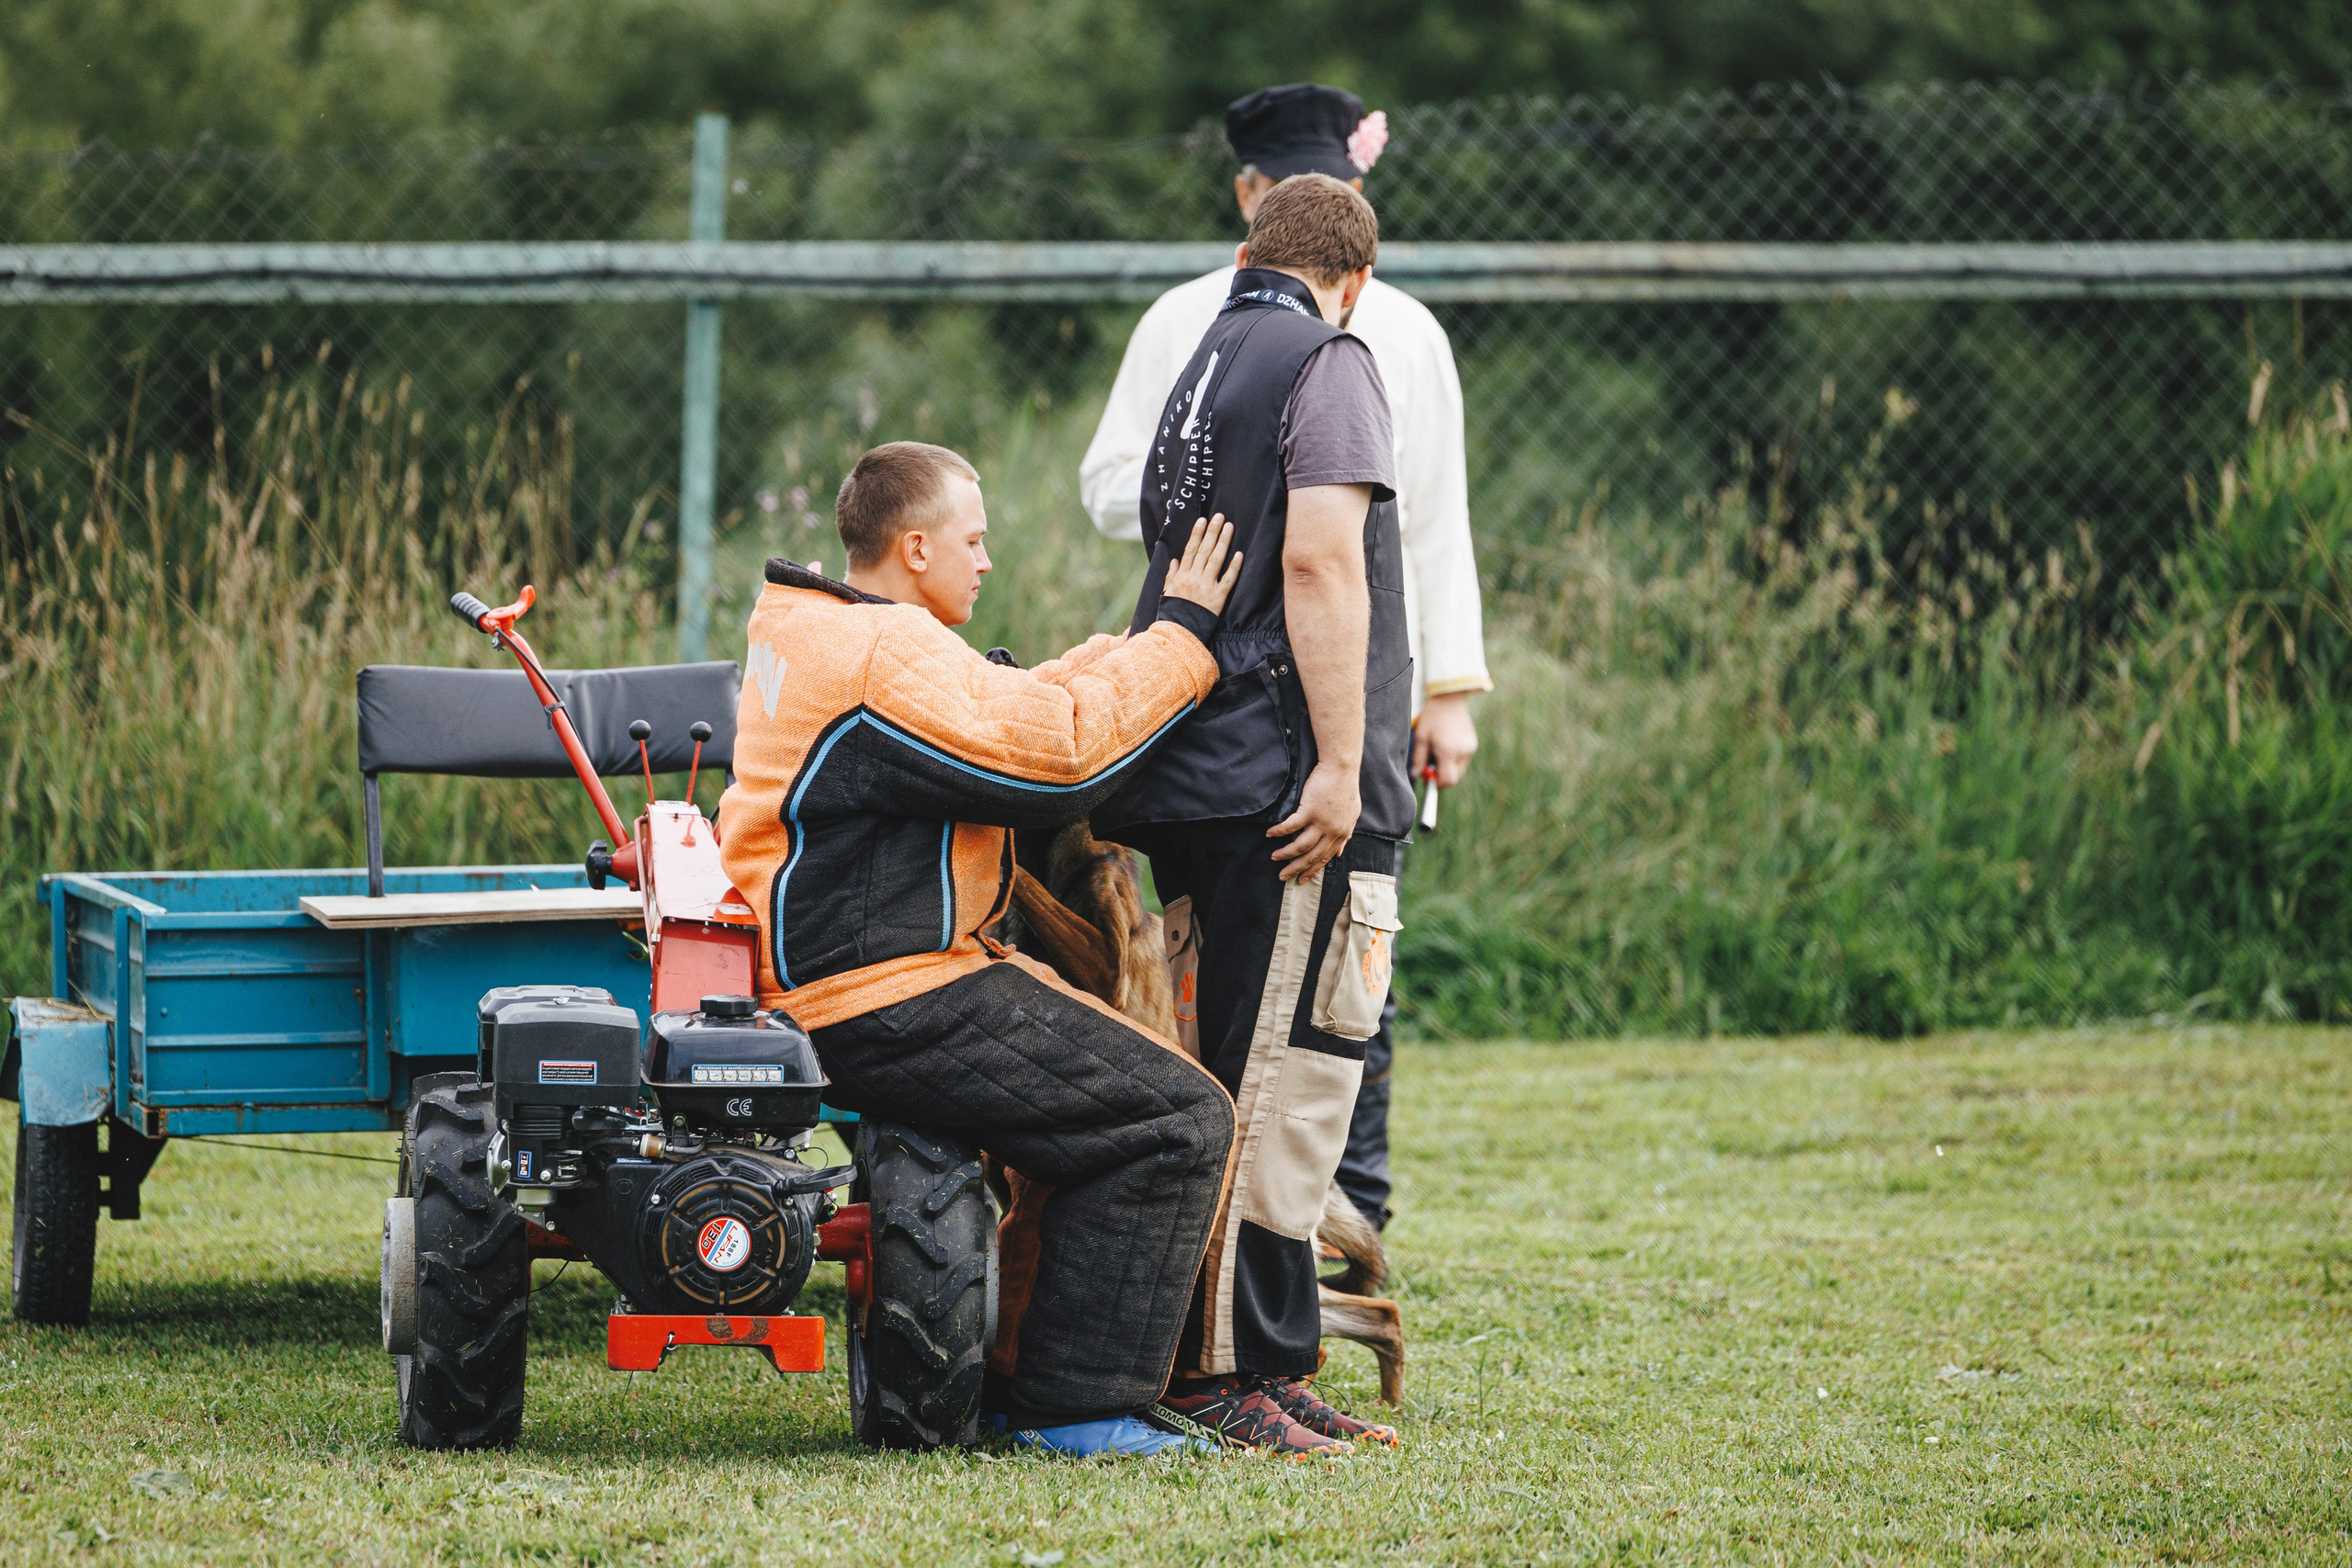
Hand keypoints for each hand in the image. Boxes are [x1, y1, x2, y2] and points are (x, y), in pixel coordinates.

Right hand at [1161, 515, 1242, 616]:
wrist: (1180, 631)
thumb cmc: (1174, 612)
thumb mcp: (1168, 593)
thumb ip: (1171, 576)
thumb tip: (1174, 561)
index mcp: (1182, 575)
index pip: (1190, 550)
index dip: (1197, 534)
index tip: (1203, 521)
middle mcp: (1194, 577)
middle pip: (1204, 550)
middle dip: (1212, 532)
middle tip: (1220, 517)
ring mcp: (1207, 586)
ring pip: (1215, 560)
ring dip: (1223, 542)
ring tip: (1229, 527)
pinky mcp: (1218, 597)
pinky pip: (1228, 579)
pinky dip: (1234, 567)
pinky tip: (1239, 554)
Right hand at [1267, 761, 1359, 882]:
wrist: (1341, 769)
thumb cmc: (1345, 789)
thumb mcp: (1351, 816)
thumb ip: (1344, 835)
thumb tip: (1339, 852)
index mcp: (1341, 834)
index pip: (1325, 858)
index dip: (1312, 870)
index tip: (1301, 879)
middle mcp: (1332, 831)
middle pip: (1311, 856)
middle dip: (1296, 868)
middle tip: (1283, 876)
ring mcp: (1320, 821)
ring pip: (1300, 845)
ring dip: (1286, 854)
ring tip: (1274, 857)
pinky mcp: (1309, 810)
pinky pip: (1290, 826)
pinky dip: (1279, 831)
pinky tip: (1270, 834)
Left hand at [1411, 692, 1478, 787]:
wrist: (1449, 699)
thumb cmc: (1432, 717)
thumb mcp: (1421, 737)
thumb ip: (1418, 759)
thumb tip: (1416, 775)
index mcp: (1449, 751)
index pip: (1447, 780)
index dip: (1436, 783)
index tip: (1427, 779)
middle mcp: (1463, 752)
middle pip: (1454, 777)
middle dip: (1442, 776)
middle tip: (1430, 766)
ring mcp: (1470, 748)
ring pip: (1459, 770)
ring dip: (1449, 768)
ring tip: (1438, 752)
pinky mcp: (1473, 744)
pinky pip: (1463, 760)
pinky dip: (1454, 759)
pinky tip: (1446, 746)